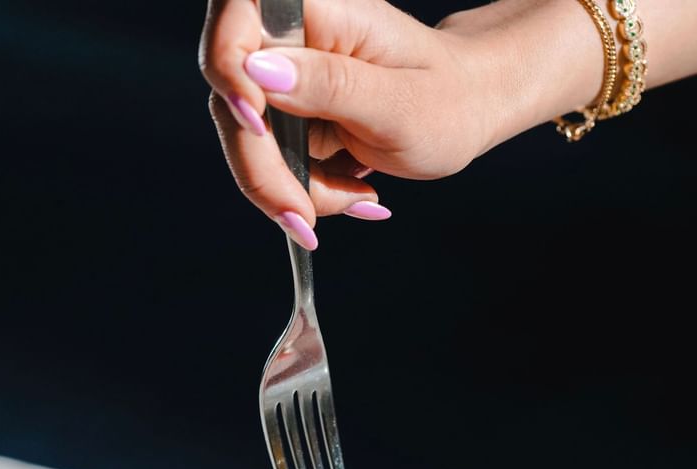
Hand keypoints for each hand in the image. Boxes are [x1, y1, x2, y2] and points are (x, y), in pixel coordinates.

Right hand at [199, 0, 494, 247]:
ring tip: (357, 200)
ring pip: (248, 145)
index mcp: (319, 11)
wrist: (466, 111)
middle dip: (265, 170)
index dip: (229, 68)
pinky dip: (308, 192)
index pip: (238, 19)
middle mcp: (291, 40)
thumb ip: (329, 84)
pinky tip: (354, 193)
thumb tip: (257, 71)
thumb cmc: (448, 98)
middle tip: (304, 219)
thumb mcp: (398, 103)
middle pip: (232, 103)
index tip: (255, 122)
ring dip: (293, 190)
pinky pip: (273, 164)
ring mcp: (285, 82)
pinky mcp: (288, 117)